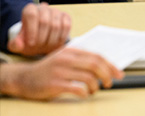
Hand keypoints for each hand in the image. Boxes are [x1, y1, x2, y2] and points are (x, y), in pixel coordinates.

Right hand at [0, 47, 123, 100]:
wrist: (24, 77)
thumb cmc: (48, 69)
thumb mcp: (65, 58)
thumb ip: (82, 60)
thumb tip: (106, 67)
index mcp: (72, 51)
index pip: (97, 56)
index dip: (111, 66)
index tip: (119, 74)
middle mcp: (67, 59)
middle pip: (95, 65)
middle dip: (107, 75)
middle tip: (109, 83)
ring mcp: (60, 71)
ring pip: (88, 77)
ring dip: (96, 86)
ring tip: (94, 90)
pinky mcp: (54, 84)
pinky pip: (77, 88)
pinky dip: (85, 93)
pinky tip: (84, 94)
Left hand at [8, 3, 70, 56]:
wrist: (39, 38)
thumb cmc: (28, 40)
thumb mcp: (17, 43)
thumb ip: (15, 45)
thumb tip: (18, 44)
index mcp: (29, 10)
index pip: (31, 15)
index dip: (31, 30)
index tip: (31, 43)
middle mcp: (43, 8)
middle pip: (45, 21)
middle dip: (42, 38)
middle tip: (38, 49)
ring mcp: (56, 12)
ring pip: (56, 25)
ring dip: (51, 40)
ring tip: (46, 48)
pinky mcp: (66, 17)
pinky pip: (66, 26)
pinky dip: (61, 37)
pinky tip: (56, 44)